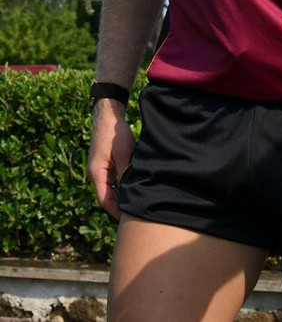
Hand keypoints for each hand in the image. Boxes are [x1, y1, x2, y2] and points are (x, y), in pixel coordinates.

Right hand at [87, 101, 135, 219]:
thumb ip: (124, 173)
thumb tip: (128, 191)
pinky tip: (131, 188)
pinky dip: (119, 186)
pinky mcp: (104, 164)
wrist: (108, 116)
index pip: (104, 200)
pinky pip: (111, 180)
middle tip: (133, 214)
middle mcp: (95, 173)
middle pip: (106, 196)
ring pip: (109, 189)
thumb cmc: (115, 134)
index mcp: (96, 173)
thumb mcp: (123, 154)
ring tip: (134, 204)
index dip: (115, 211)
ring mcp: (99, 169)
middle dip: (118, 206)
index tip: (127, 219)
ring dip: (119, 196)